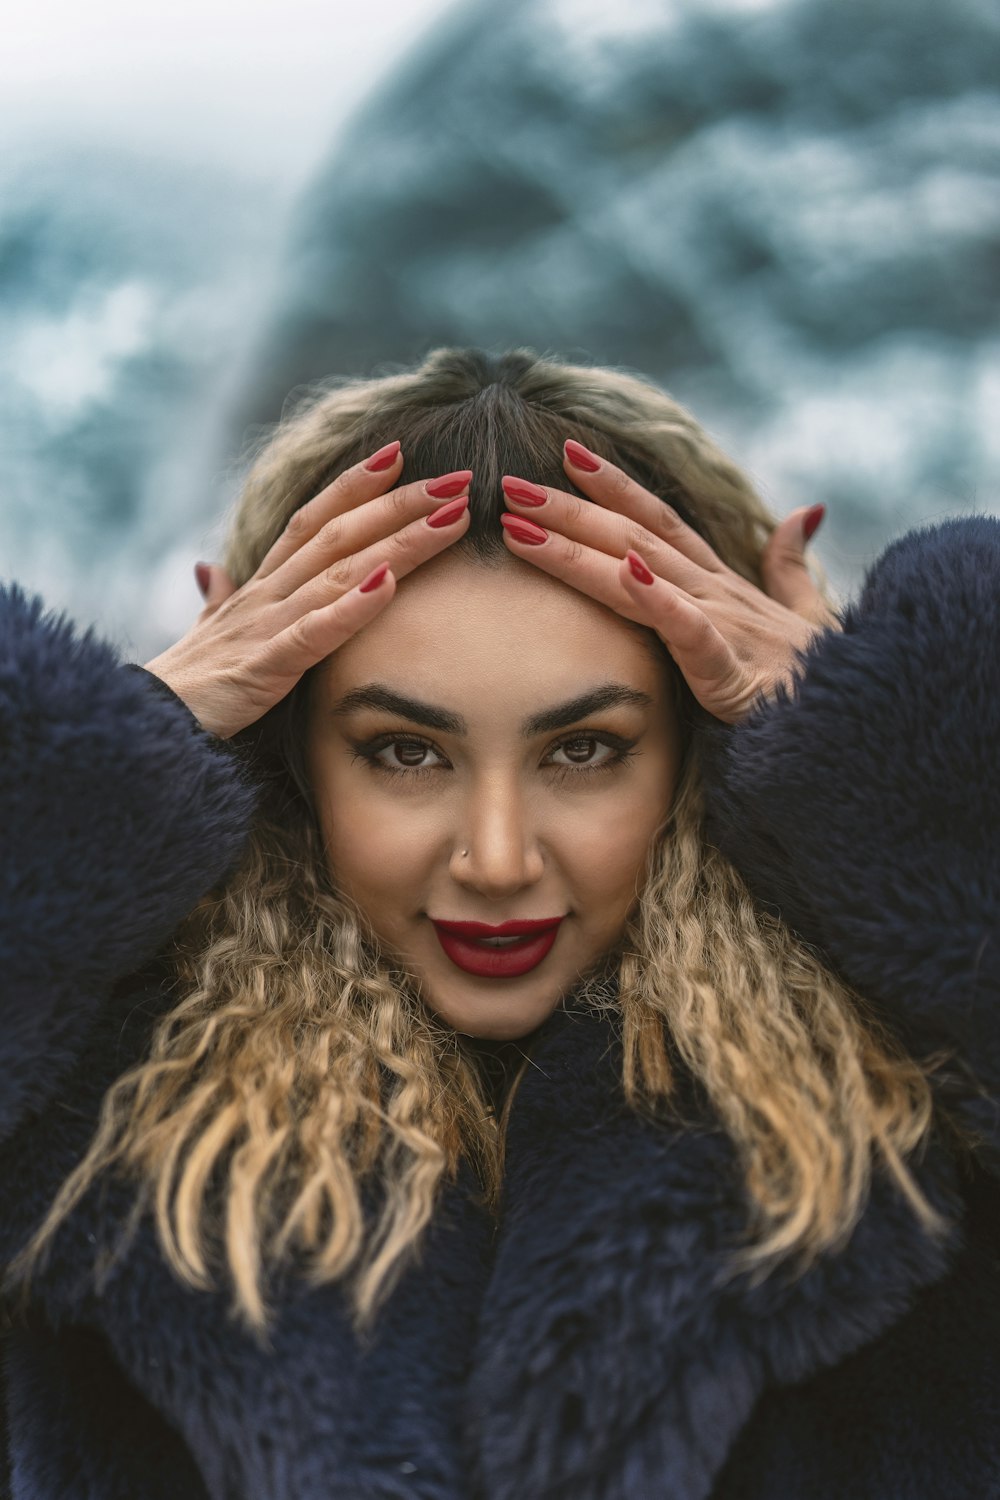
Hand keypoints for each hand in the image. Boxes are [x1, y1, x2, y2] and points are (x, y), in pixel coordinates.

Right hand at [144, 449, 471, 737]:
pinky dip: (353, 605)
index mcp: (260, 586)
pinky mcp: (265, 665)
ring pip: (342, 571)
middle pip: (342, 534)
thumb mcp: (207, 633)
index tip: (397, 455)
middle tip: (457, 479)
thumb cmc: (183, 684)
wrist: (143, 725)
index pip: (312, 522)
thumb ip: (216, 599)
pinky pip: (316, 631)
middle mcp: (268, 594)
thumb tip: (208, 567)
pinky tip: (389, 583)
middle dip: (401, 503)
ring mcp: (267, 625)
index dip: (354, 487)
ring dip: (399, 542)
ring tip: (449, 519)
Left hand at [499, 441, 841, 724]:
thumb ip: (793, 567)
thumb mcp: (806, 617)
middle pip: (633, 538)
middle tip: (508, 484)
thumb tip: (805, 512)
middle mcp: (717, 594)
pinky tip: (624, 575)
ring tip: (522, 526)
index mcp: (723, 587)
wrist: (862, 727)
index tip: (567, 455)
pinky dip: (659, 601)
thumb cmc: (828, 680)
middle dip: (568, 509)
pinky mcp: (732, 671)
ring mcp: (725, 626)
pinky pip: (691, 630)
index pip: (660, 524)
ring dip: (579, 547)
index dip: (614, 488)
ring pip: (642, 572)